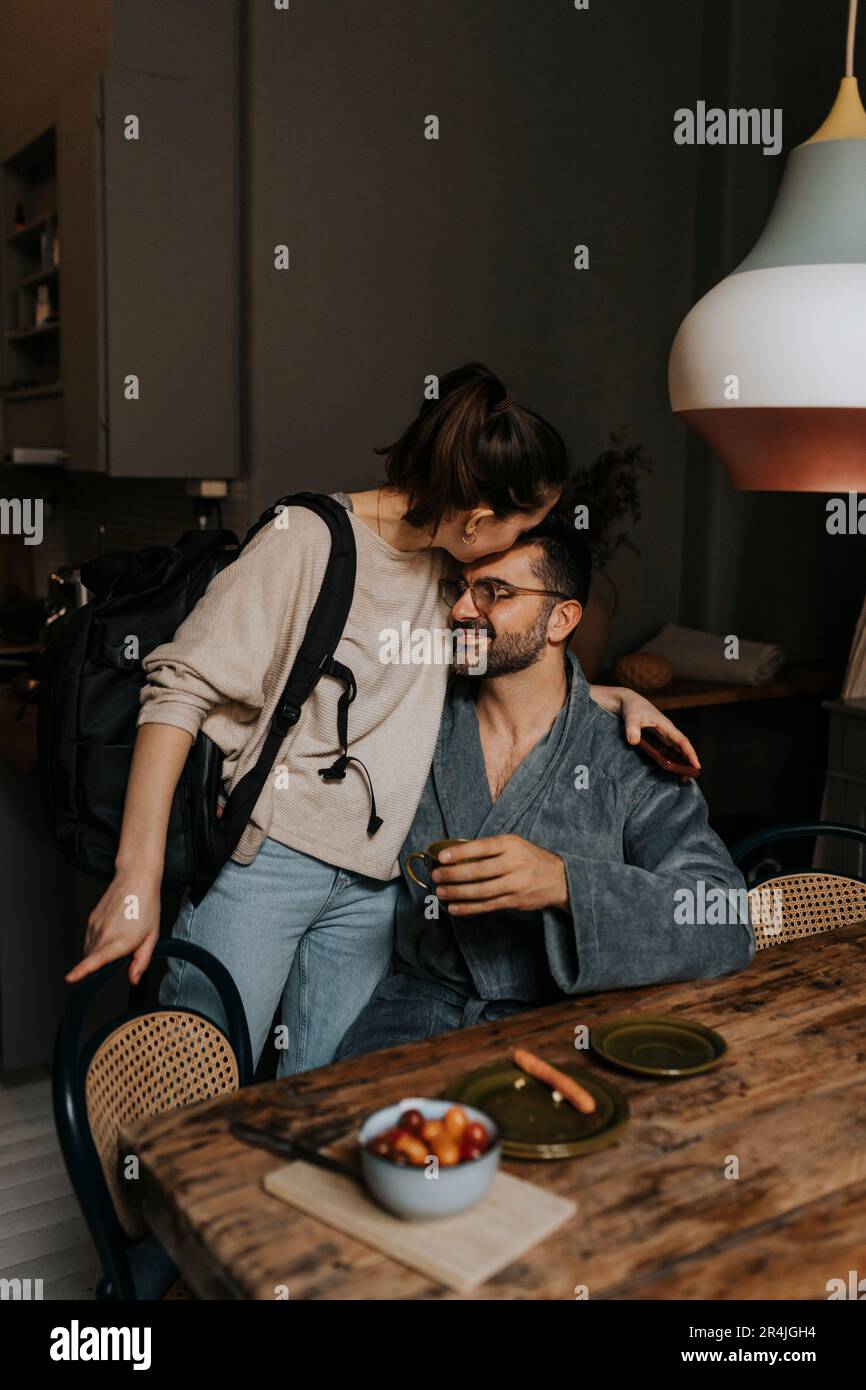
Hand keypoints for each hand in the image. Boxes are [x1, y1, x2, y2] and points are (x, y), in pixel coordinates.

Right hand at [66, 870, 161, 985]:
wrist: (135, 879)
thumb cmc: (146, 905)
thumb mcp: (152, 936)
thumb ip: (141, 960)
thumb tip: (133, 978)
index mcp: (121, 939)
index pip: (97, 959)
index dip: (82, 971)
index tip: (70, 978)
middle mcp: (105, 933)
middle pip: (92, 960)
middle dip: (99, 969)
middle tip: (118, 960)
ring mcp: (95, 926)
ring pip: (89, 951)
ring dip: (98, 956)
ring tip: (118, 941)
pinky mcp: (91, 920)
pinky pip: (88, 940)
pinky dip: (96, 945)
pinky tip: (110, 936)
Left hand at [431, 835, 567, 915]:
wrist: (560, 879)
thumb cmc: (530, 858)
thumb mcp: (514, 845)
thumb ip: (490, 849)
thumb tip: (456, 854)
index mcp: (511, 844)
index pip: (481, 847)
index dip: (460, 853)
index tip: (442, 857)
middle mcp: (514, 863)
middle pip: (478, 871)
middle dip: (453, 874)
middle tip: (436, 876)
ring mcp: (515, 884)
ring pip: (481, 891)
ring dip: (457, 893)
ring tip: (441, 892)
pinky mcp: (514, 901)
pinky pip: (487, 906)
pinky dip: (468, 908)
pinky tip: (454, 908)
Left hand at [591, 684, 699, 777]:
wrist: (627, 701)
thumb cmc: (631, 707)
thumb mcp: (631, 717)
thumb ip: (632, 729)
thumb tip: (633, 742)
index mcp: (666, 725)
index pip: (682, 741)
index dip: (690, 753)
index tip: (696, 765)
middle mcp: (667, 730)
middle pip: (682, 747)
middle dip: (688, 761)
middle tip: (690, 776)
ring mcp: (663, 733)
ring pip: (676, 748)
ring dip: (681, 760)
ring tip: (682, 775)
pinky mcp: (657, 736)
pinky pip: (668, 748)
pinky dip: (672, 757)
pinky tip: (670, 766)